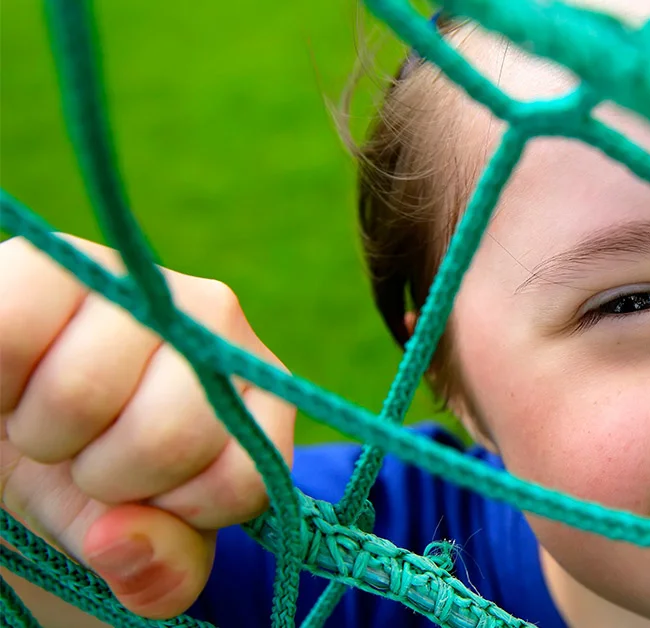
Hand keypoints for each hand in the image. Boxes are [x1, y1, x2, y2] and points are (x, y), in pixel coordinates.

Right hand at [0, 234, 294, 618]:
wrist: (17, 410)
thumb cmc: (92, 467)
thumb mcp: (138, 531)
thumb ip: (163, 567)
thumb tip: (123, 543)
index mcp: (259, 390)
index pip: (238, 479)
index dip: (174, 511)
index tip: (145, 493)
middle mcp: (214, 319)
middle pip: (164, 435)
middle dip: (103, 474)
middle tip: (86, 449)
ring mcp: (139, 282)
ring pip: (82, 392)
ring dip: (44, 433)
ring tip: (46, 412)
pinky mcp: (54, 262)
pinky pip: (15, 332)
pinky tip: (12, 379)